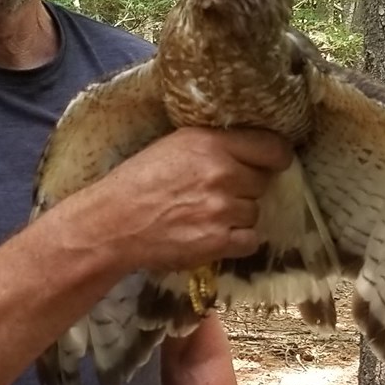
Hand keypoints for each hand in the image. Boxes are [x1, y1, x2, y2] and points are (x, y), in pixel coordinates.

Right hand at [93, 127, 292, 272]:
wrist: (111, 224)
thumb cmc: (136, 182)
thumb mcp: (173, 146)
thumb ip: (213, 146)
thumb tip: (248, 154)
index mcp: (211, 143)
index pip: (273, 147)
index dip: (273, 157)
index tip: (267, 164)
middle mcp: (222, 173)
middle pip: (263, 182)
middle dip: (245, 188)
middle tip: (215, 194)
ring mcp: (222, 209)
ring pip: (255, 212)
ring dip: (237, 217)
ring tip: (205, 217)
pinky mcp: (219, 241)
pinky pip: (250, 241)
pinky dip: (236, 241)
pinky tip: (212, 236)